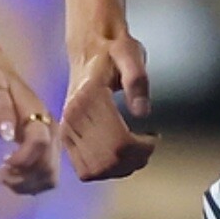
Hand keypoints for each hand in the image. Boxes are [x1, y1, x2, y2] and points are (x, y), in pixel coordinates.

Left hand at [0, 61, 57, 195]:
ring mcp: (51, 142)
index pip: (40, 144)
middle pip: (49, 168)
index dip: (22, 159)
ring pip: (50, 177)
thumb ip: (0, 109)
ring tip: (1, 175)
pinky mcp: (47, 150)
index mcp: (39, 115)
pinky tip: (10, 176)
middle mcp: (51, 130)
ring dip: (26, 184)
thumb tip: (8, 135)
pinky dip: (29, 184)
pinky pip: (45, 177)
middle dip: (22, 177)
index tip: (1, 160)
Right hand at [60, 34, 153, 181]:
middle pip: (109, 161)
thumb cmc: (112, 50)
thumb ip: (138, 80)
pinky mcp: (65, 137)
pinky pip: (84, 169)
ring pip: (96, 170)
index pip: (119, 143)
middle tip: (147, 144)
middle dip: (134, 160)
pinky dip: (105, 170)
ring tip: (134, 150)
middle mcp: (72, 116)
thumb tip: (142, 112)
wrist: (87, 48)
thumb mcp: (131, 54)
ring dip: (120, 168)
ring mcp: (66, 129)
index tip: (153, 135)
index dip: (143, 148)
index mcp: (89, 98)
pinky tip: (118, 153)